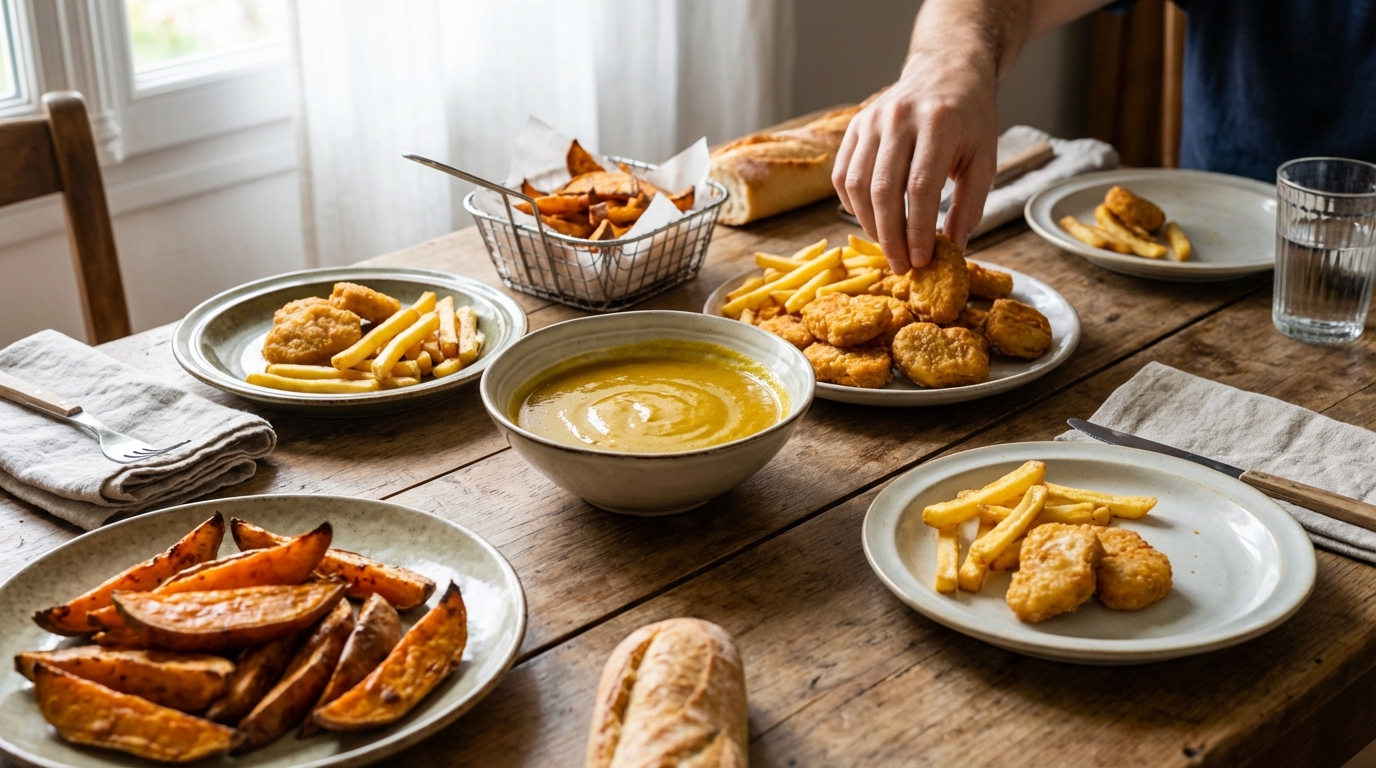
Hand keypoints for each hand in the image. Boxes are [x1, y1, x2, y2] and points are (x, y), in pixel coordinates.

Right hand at [833, 52, 998, 273]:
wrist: (946, 71)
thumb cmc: (970, 119)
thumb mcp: (984, 159)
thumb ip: (970, 204)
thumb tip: (954, 248)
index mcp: (938, 123)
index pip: (920, 187)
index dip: (917, 229)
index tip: (921, 260)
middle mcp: (900, 118)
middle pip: (884, 190)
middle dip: (891, 236)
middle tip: (901, 266)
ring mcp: (872, 120)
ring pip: (857, 185)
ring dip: (869, 224)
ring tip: (887, 246)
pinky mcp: (855, 126)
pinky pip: (842, 174)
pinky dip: (852, 204)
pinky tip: (870, 219)